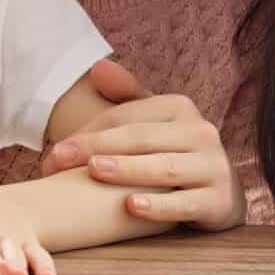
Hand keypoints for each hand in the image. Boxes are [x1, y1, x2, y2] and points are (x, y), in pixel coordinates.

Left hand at [41, 60, 245, 231]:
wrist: (219, 193)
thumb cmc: (172, 153)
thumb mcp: (153, 123)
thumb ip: (126, 97)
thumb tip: (98, 68)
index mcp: (180, 108)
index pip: (125, 117)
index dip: (87, 133)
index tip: (55, 152)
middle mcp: (201, 132)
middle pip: (140, 139)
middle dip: (96, 148)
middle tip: (57, 161)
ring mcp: (214, 167)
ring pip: (163, 168)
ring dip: (127, 170)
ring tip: (94, 171)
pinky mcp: (220, 201)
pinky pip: (185, 204)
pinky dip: (159, 206)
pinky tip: (131, 206)